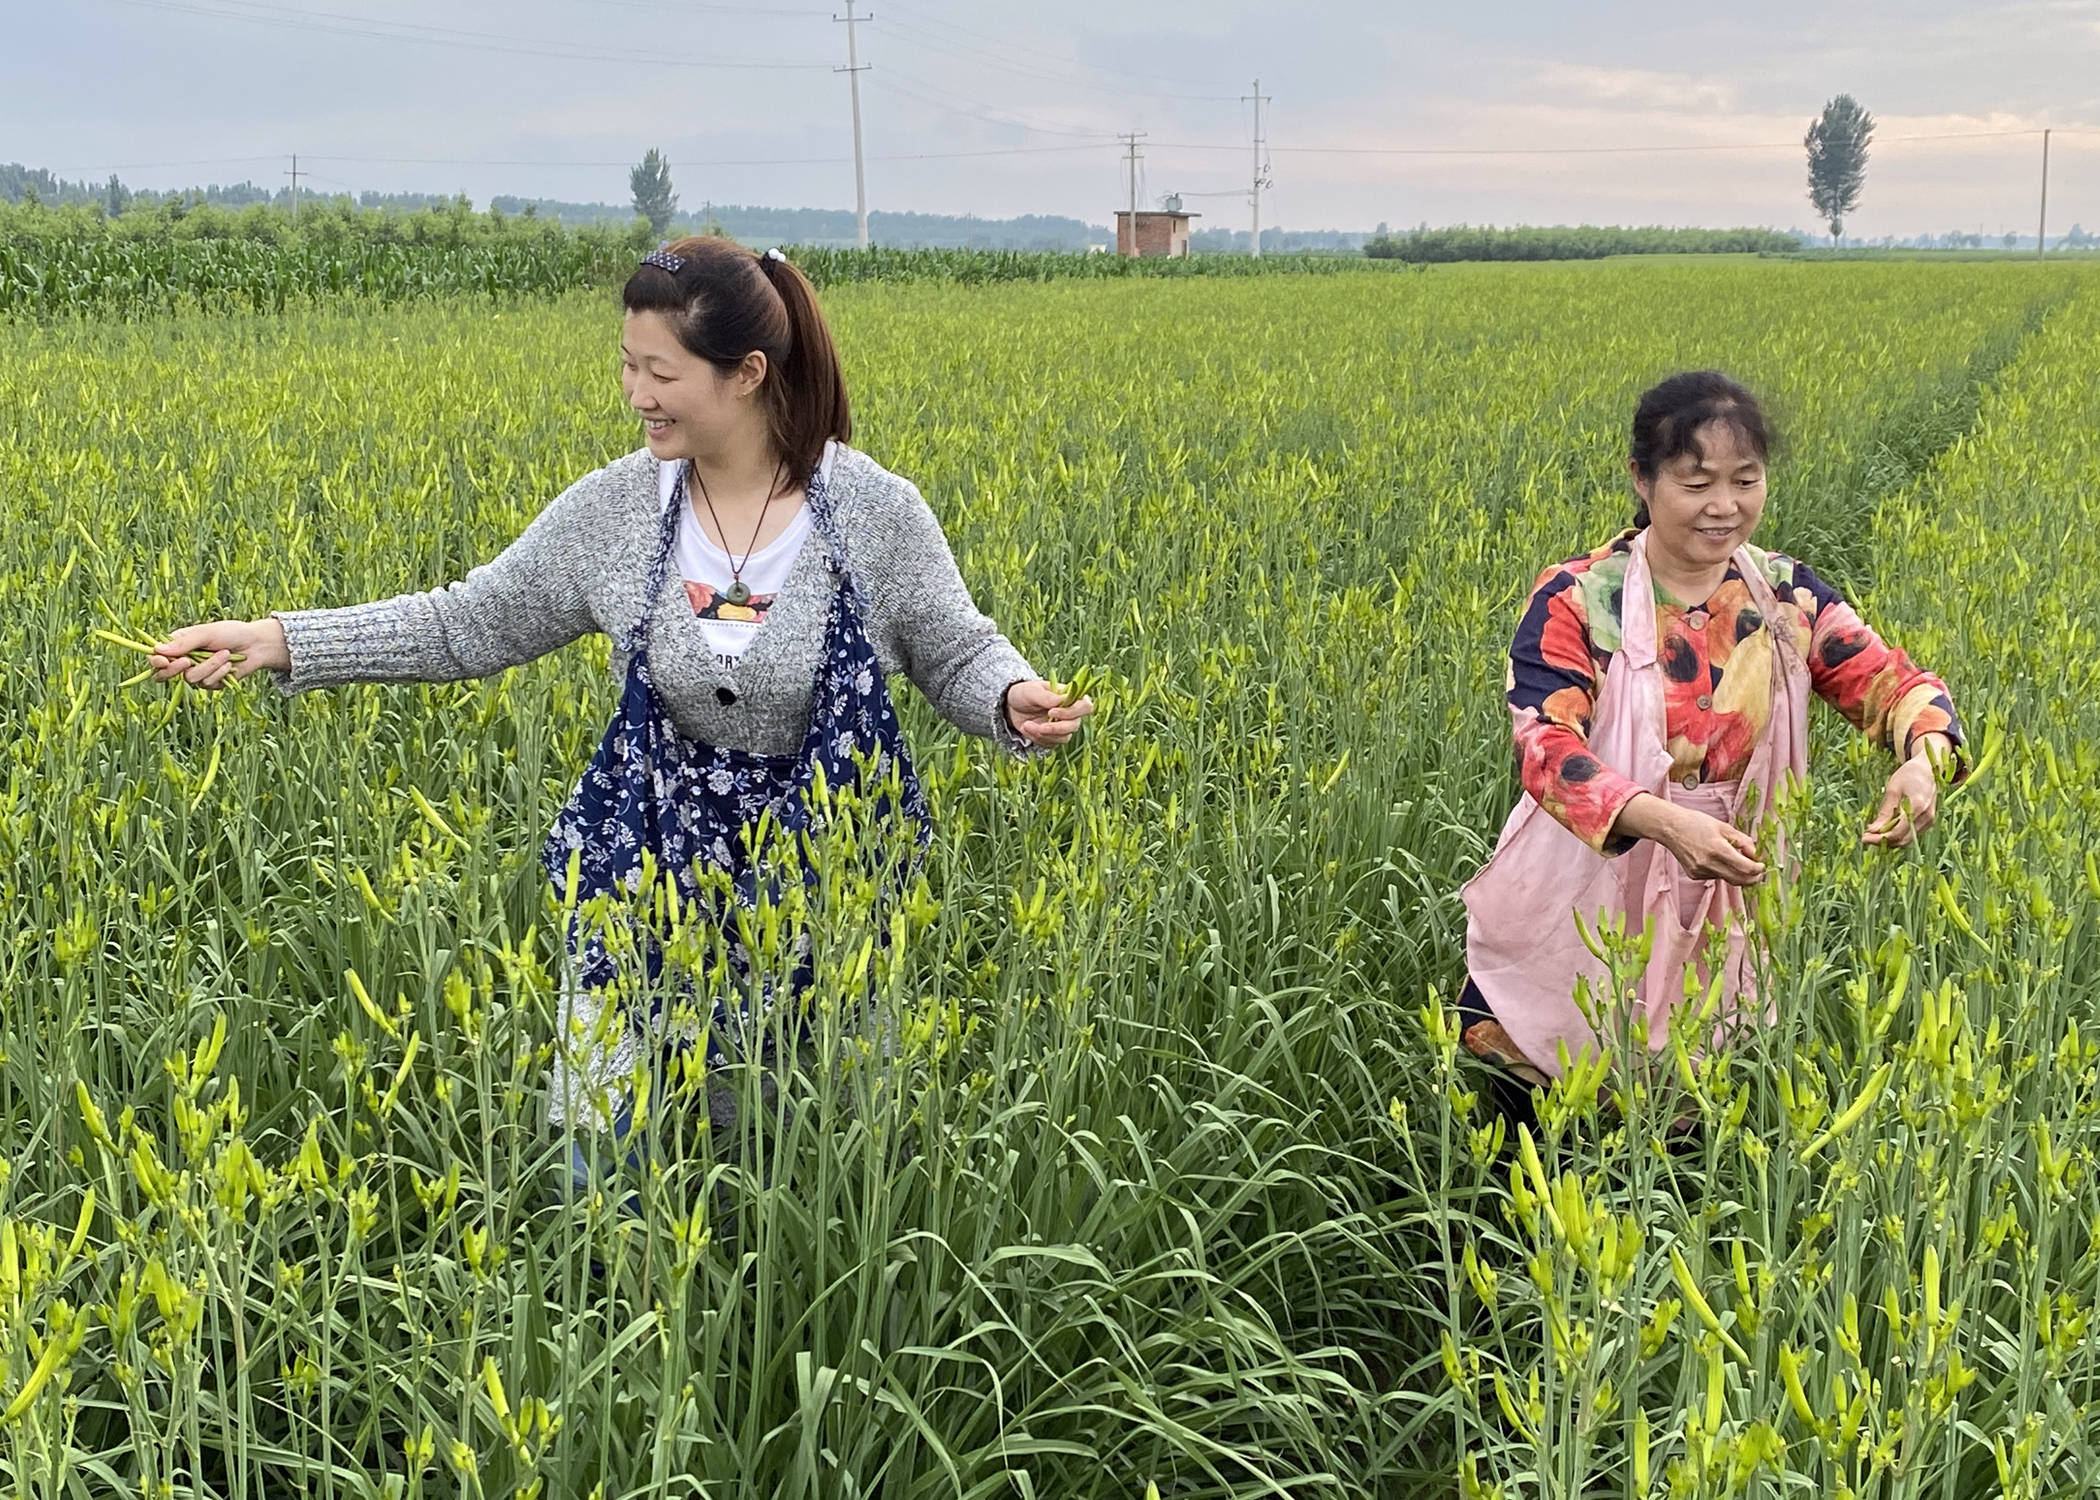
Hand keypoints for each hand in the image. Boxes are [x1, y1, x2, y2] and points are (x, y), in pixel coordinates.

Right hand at [149, 618, 289, 690]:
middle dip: (175, 670)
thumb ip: (184, 642)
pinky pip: (208, 684)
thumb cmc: (231, 633)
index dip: (156, 662)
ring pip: (190, 679)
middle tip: (188, 662)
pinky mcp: (210, 683)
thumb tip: (158, 650)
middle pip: (165, 674)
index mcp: (178, 644)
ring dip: (210, 666)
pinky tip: (230, 665)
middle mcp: (184, 660)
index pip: (157, 657)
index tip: (163, 661)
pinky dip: (220, 673)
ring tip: (226, 654)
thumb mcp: (207, 633)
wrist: (257, 645)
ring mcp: (196, 673)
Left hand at [1002, 679, 1094, 748]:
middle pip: (1075, 725)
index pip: (1085, 706)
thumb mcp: (1032, 691)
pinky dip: (1037, 739)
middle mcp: (1070, 713)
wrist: (1010, 707)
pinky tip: (1026, 729)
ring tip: (1026, 725)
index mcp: (1069, 697)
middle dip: (1056, 728)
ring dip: (1044, 734)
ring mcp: (1062, 726)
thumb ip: (1047, 696)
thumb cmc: (1024, 693)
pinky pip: (1051, 744)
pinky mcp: (1052, 738)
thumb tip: (1062, 700)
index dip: (1073, 712)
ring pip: (1063, 738)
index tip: (1052, 712)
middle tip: (1040, 726)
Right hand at [1614, 792, 1765, 885]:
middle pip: (1739, 880)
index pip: (1746, 868)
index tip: (1761, 865)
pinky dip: (1721, 871)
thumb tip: (1755, 853)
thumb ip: (1742, 840)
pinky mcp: (1694, 874)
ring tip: (1732, 858)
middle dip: (1752, 878)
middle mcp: (1709, 863)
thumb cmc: (1695, 823)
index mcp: (1718, 848)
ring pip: (1727, 878)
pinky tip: (1714, 858)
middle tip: (1757, 872)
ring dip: (1735, 873)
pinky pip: (1715, 876)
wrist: (1670, 827)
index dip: (1758, 869)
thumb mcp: (1723, 826)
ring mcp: (1700, 870)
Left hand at [1864, 745, 1941, 848]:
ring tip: (1872, 835)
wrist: (1928, 769)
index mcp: (1917, 806)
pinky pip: (1911, 834)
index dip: (1880, 838)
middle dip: (1883, 842)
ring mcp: (1929, 820)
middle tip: (1865, 838)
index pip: (1897, 832)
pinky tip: (1884, 829)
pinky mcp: (1928, 821)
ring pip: (1907, 839)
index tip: (1864, 838)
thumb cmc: (1908, 775)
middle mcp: (1926, 817)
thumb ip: (1885, 812)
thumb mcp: (1893, 789)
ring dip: (1889, 840)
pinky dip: (1897, 835)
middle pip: (1902, 839)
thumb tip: (1873, 830)